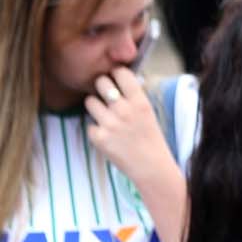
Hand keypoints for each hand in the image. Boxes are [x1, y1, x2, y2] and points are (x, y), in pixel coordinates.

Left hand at [84, 68, 174, 184]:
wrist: (152, 168)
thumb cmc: (151, 140)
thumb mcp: (149, 114)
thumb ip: (134, 98)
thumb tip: (118, 79)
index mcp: (140, 102)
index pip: (120, 72)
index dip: (116, 74)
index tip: (116, 80)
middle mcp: (124, 110)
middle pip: (101, 82)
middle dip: (102, 88)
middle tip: (107, 98)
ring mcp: (110, 124)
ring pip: (90, 101)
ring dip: (96, 108)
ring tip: (106, 118)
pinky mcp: (99, 137)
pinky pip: (89, 124)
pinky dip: (96, 130)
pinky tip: (108, 137)